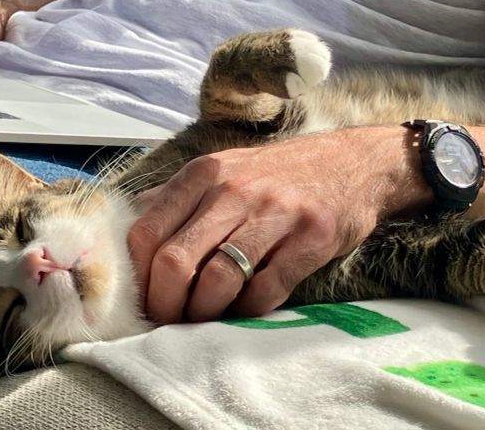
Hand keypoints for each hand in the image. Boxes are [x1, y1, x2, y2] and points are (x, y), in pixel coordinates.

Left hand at [126, 126, 431, 323]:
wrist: (354, 162)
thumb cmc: (280, 174)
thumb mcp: (225, 169)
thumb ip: (178, 198)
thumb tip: (130, 233)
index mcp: (203, 173)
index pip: (145, 233)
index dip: (137, 278)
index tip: (145, 300)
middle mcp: (234, 189)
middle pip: (175, 262)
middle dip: (166, 305)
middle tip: (172, 321)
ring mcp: (275, 213)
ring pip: (218, 281)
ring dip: (206, 313)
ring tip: (209, 318)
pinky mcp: (311, 239)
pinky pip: (266, 291)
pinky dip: (249, 312)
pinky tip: (248, 308)